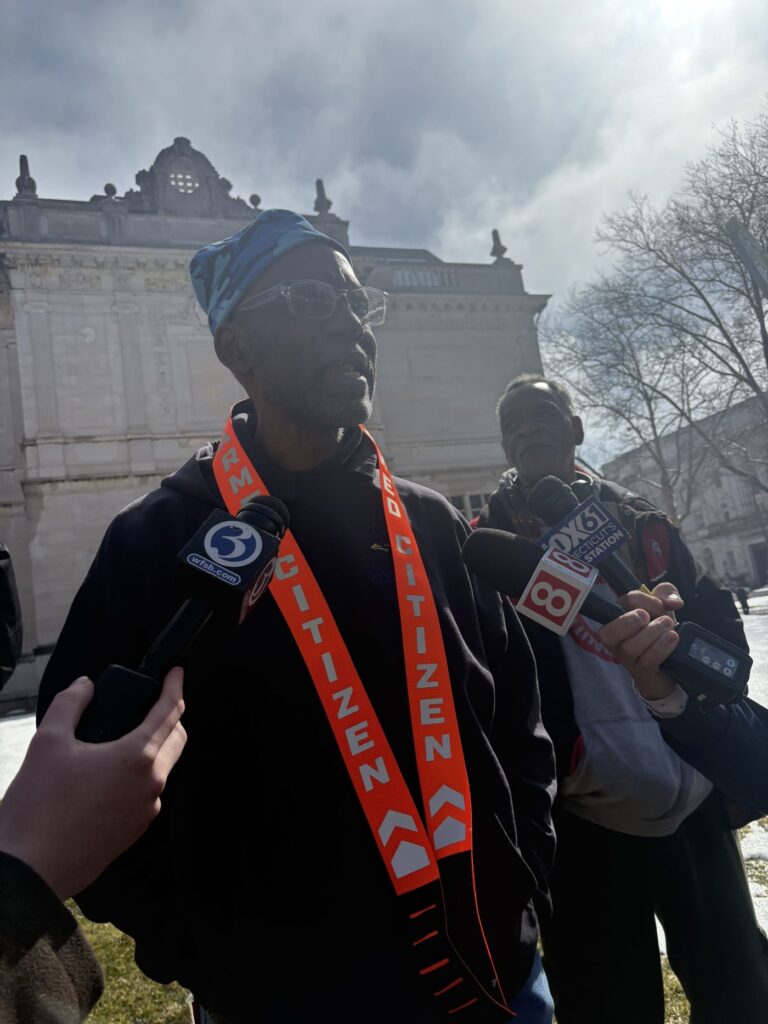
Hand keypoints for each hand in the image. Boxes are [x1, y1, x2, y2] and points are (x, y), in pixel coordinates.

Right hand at [0, 667, 185, 899]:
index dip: (175, 686)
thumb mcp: (48, 742)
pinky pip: (147, 795)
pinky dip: (139, 777)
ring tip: (120, 741)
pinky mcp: (134, 832)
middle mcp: (151, 784)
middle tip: (149, 706)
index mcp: (137, 758)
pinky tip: (109, 777)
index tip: (176, 673)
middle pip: (176, 739)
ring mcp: (146, 811)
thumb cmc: (38, 807)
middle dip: (170, 717)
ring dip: (154, 749)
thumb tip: (85, 686)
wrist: (30, 870)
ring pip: (164, 768)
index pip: (171, 712)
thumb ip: (70, 704)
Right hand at [599, 584, 683, 699]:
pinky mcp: (641, 672)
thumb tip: (673, 602)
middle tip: (651, 617)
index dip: (643, 600)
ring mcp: (626, 658)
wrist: (669, 665)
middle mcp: (616, 639)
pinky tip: (672, 639)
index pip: (622, 602)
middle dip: (631, 621)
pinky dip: (661, 648)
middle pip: (609, 632)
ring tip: (669, 629)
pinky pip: (646, 661)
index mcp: (617, 618)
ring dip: (652, 634)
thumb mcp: (664, 607)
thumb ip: (667, 593)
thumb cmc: (659, 631)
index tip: (660, 605)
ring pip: (630, 648)